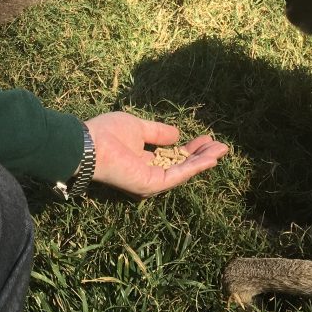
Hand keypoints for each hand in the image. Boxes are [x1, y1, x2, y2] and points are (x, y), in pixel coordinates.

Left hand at [84, 111, 227, 197]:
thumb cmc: (108, 133)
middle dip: (202, 155)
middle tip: (221, 145)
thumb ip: (158, 132)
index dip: (190, 147)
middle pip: (182, 165)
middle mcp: (148, 172)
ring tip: (222, 150)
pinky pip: (179, 175)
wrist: (90, 145)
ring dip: (204, 161)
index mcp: (143, 160)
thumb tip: (178, 134)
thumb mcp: (139, 127)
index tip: (206, 137)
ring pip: (184, 171)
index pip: (172, 155)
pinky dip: (196, 167)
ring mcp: (151, 181)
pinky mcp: (152, 184)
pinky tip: (211, 158)